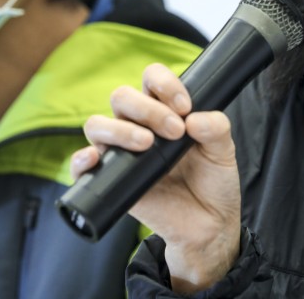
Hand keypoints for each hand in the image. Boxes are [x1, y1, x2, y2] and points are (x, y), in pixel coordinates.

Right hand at [71, 62, 241, 292]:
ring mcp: (120, 152)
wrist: (208, 225)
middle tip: (174, 131)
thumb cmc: (212, 181)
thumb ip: (216, 128)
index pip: (151, 79)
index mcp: (164, 110)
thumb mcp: (223, 151)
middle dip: (147, 109)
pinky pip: (80, 165)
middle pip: (122, 97)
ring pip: (98, 124)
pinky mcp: (109, 180)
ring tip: (147, 144)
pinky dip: (80, 159)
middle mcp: (137, 125)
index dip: (165, 84)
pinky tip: (94, 158)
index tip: (185, 106)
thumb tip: (195, 119)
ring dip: (120, 129)